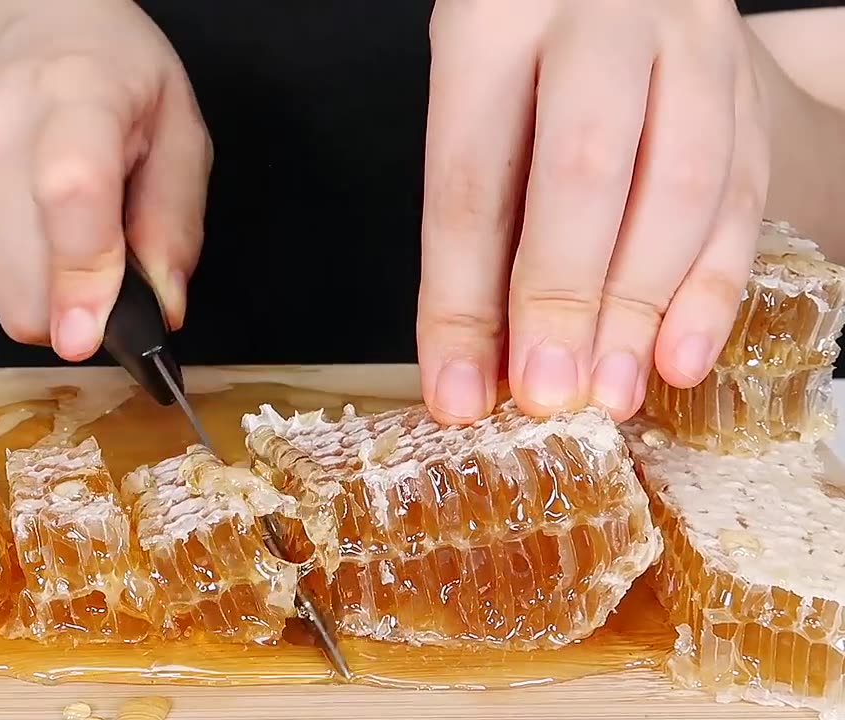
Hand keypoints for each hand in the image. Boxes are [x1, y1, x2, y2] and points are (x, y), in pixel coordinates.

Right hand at [0, 0, 211, 359]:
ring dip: (46, 284)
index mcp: (75, 95)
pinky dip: (18, 266)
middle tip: (107, 279)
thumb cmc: (107, 70)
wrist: (9, 25)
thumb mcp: (176, 125)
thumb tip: (163, 305)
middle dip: (71, 307)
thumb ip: (174, 220)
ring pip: (2, 289)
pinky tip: (32, 214)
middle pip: (20, 273)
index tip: (86, 338)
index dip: (80, 277)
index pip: (69, 194)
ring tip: (67, 220)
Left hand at [418, 0, 768, 422]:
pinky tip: (679, 352)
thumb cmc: (518, 35)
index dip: (462, 301)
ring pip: (682, 182)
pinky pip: (741, 185)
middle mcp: (600, 16)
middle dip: (564, 302)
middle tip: (549, 396)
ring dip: (645, 306)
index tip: (456, 392)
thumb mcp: (472, 92)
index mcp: (495, 19)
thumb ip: (476, 213)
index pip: (471, 178)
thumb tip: (473, 361)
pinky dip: (712, 282)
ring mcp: (687, 37)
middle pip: (583, 172)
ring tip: (611, 391)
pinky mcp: (742, 73)